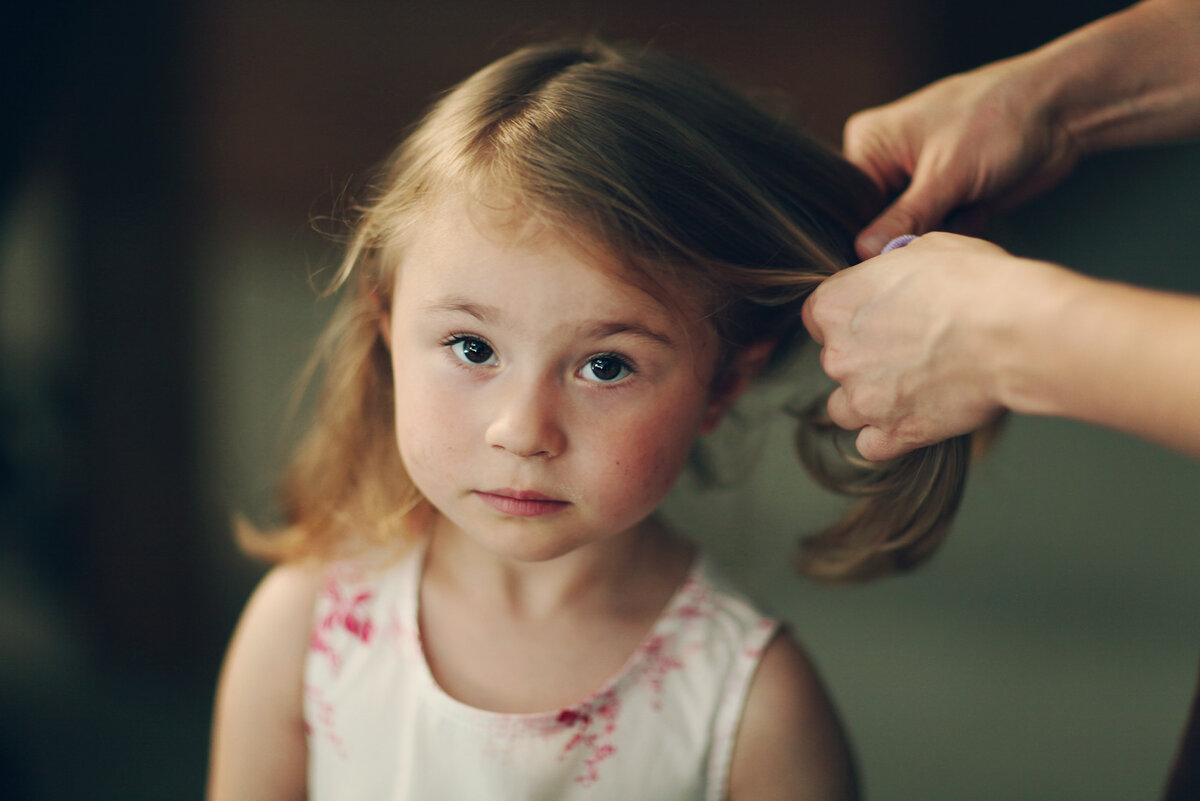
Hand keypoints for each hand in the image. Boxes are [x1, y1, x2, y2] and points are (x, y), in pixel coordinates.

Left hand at [802, 233, 1021, 459]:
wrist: (1014, 331)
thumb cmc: (976, 283)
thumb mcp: (928, 248)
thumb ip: (892, 266)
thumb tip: (891, 270)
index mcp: (837, 305)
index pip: (817, 317)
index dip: (848, 318)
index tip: (874, 320)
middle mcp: (838, 355)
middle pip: (835, 363)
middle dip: (864, 359)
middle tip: (909, 351)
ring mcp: (864, 399)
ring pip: (845, 409)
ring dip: (868, 402)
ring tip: (910, 389)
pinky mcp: (895, 433)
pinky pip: (871, 446)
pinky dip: (888, 438)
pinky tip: (912, 421)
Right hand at [844, 57, 1079, 258]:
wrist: (1062, 113)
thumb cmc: (1000, 118)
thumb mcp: (946, 173)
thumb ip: (904, 218)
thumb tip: (863, 252)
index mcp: (871, 144)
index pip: (849, 205)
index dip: (863, 234)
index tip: (880, 259)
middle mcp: (889, 164)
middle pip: (877, 224)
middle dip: (905, 236)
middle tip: (932, 235)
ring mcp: (919, 184)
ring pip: (910, 234)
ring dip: (936, 236)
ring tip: (963, 210)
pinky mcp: (948, 200)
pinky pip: (938, 236)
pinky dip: (959, 233)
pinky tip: (980, 209)